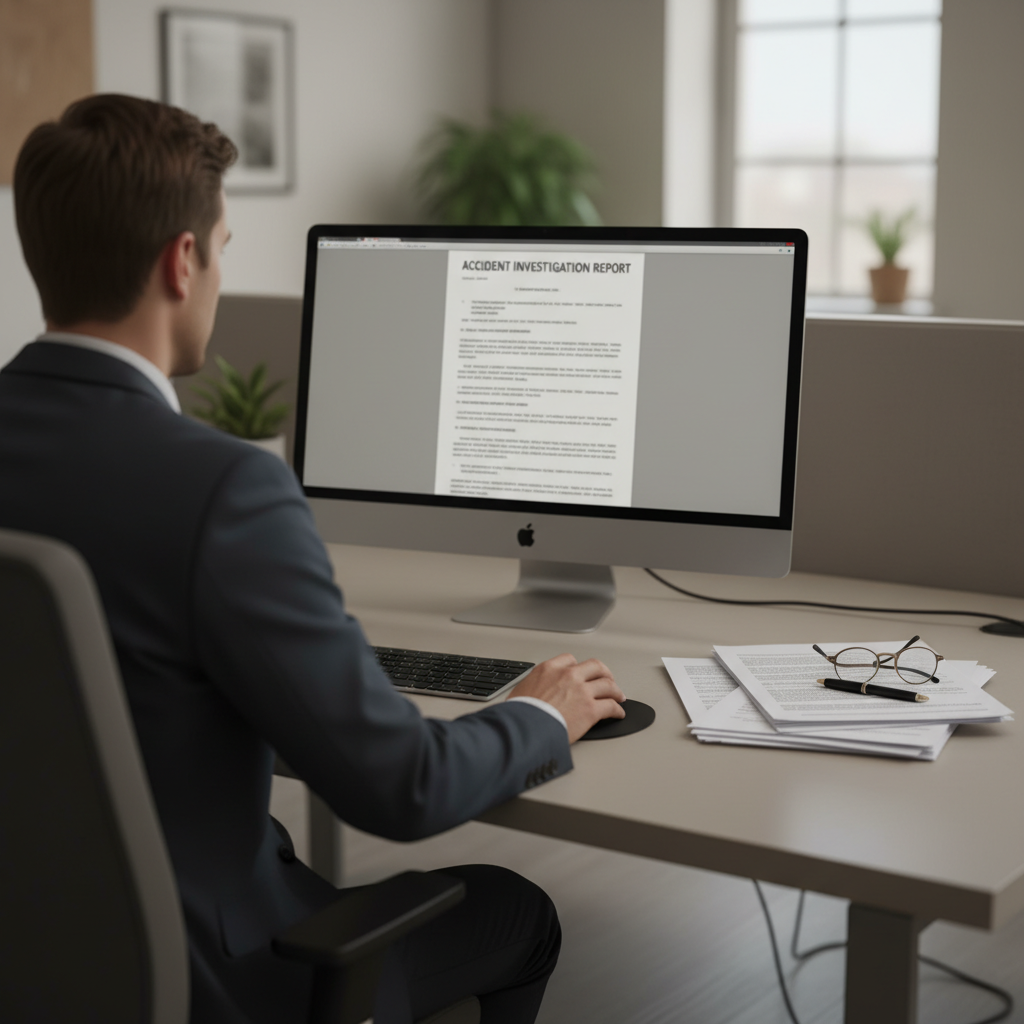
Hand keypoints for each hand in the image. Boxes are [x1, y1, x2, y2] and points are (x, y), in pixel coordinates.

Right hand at [508, 653, 624, 742]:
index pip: (570, 660)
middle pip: (595, 667)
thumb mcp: (521, 690)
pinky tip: (618, 713)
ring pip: (607, 685)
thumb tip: (532, 693)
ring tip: (618, 697)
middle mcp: (569, 676)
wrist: (524, 728)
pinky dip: (617, 710)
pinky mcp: (591, 710)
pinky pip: (611, 707)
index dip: (579, 667)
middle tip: (607, 679)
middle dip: (604, 673)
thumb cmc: (520, 713)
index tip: (582, 673)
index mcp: (550, 669)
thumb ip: (534, 686)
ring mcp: (582, 692)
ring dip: (615, 691)